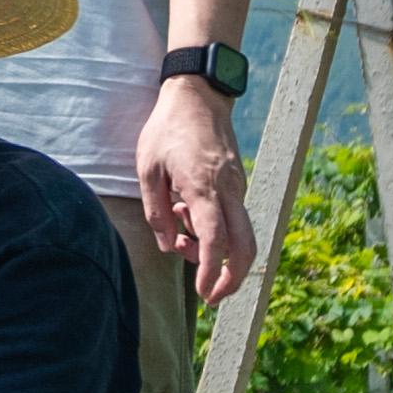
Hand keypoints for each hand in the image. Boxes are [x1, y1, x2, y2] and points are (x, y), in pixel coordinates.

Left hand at [139, 75, 252, 298]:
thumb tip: (170, 247)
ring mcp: (237, 187)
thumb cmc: (166, 130)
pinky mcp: (237, 184)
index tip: (204, 294)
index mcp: (204, 187)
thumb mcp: (147, 170)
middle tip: (211, 297)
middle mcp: (229, 190)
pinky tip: (184, 213)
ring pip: (238, 234)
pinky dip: (213, 229)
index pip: (217, 240)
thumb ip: (156, 212)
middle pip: (246, 246)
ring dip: (213, 250)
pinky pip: (231, 217)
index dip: (212, 272)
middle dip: (233, 278)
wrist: (198, 96)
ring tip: (179, 236)